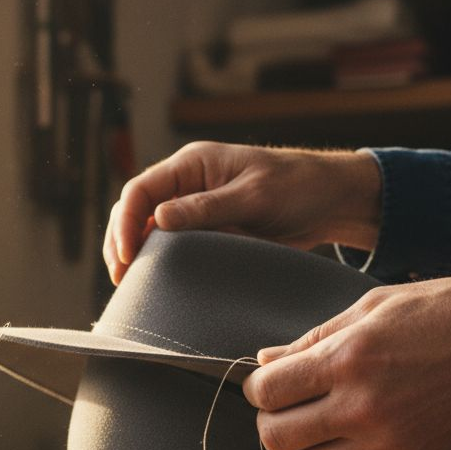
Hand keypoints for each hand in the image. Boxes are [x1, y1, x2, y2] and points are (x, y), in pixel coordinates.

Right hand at [103, 142, 382, 284]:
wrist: (330, 201)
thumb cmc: (296, 185)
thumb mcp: (252, 195)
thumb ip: (206, 208)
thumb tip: (159, 219)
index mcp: (192, 164)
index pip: (140, 190)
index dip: (126, 223)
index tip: (127, 256)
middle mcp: (186, 184)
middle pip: (135, 209)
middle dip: (121, 241)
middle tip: (121, 278)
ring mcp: (194, 207)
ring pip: (148, 229)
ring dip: (135, 253)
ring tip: (130, 285)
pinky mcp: (208, 229)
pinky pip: (173, 245)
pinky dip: (158, 262)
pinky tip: (154, 283)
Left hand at [242, 277, 450, 449]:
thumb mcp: (375, 306)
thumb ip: (315, 338)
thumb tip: (267, 360)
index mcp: (348, 358)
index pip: (266, 392)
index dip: (258, 386)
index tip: (269, 381)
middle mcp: (361, 406)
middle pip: (275, 438)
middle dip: (272, 420)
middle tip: (289, 404)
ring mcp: (385, 441)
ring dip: (302, 447)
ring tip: (320, 422)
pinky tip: (355, 433)